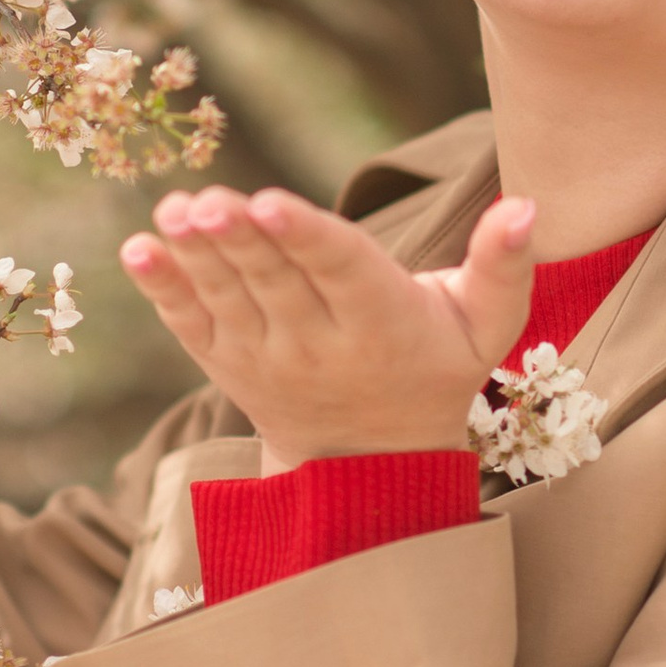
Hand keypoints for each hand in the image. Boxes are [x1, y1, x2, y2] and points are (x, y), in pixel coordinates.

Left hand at [120, 182, 536, 471]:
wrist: (371, 465)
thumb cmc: (438, 368)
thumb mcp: (487, 326)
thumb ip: (505, 264)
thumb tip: (528, 205)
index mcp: (382, 326)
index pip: (341, 273)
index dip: (306, 238)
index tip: (273, 203)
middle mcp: (318, 346)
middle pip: (275, 283)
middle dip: (240, 240)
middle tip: (208, 201)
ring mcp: (266, 358)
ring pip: (228, 299)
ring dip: (196, 256)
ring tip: (173, 212)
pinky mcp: (228, 364)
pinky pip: (191, 326)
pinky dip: (163, 290)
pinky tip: (136, 250)